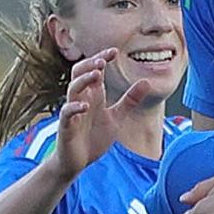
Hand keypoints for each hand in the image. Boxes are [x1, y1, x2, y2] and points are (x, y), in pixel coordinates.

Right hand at [56, 50, 146, 180]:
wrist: (78, 161)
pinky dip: (74, 108)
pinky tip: (85, 106)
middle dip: (90, 64)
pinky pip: (67, 113)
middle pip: (79, 73)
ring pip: (73, 89)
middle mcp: (81, 99)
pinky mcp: (66, 126)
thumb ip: (130, 100)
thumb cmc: (93, 138)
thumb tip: (147, 82)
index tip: (114, 52)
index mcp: (93, 95)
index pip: (95, 70)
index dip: (102, 59)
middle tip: (103, 60)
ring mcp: (72, 111)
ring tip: (96, 74)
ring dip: (83, 80)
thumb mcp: (117, 117)